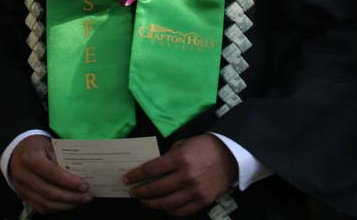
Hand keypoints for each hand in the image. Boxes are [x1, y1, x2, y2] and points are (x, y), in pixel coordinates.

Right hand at [9, 135, 91, 213]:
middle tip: (87, 196)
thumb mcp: (49, 145)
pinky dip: (57, 208)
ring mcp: (21, 188)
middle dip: (71, 197)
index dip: (69, 182)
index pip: (52, 173)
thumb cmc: (37, 147)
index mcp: (30, 158)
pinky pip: (41, 208)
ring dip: (66, 205)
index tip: (84, 185)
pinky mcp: (23, 197)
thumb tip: (80, 175)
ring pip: (46, 204)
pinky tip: (68, 204)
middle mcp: (23, 175)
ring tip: (80, 201)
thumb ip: (62, 159)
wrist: (17, 151)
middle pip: (50, 192)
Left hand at [123, 135, 237, 216]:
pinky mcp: (203, 200)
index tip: (127, 179)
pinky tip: (164, 207)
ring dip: (153, 203)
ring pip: (168, 203)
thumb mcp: (183, 144)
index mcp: (179, 158)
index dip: (136, 175)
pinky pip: (183, 211)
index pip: (151, 169)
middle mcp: (186, 176)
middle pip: (157, 188)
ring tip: (145, 201)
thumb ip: (168, 156)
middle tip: (133, 192)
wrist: (230, 155)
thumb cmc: (204, 147)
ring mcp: (195, 190)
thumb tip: (153, 169)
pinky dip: (170, 211)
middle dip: (141, 192)